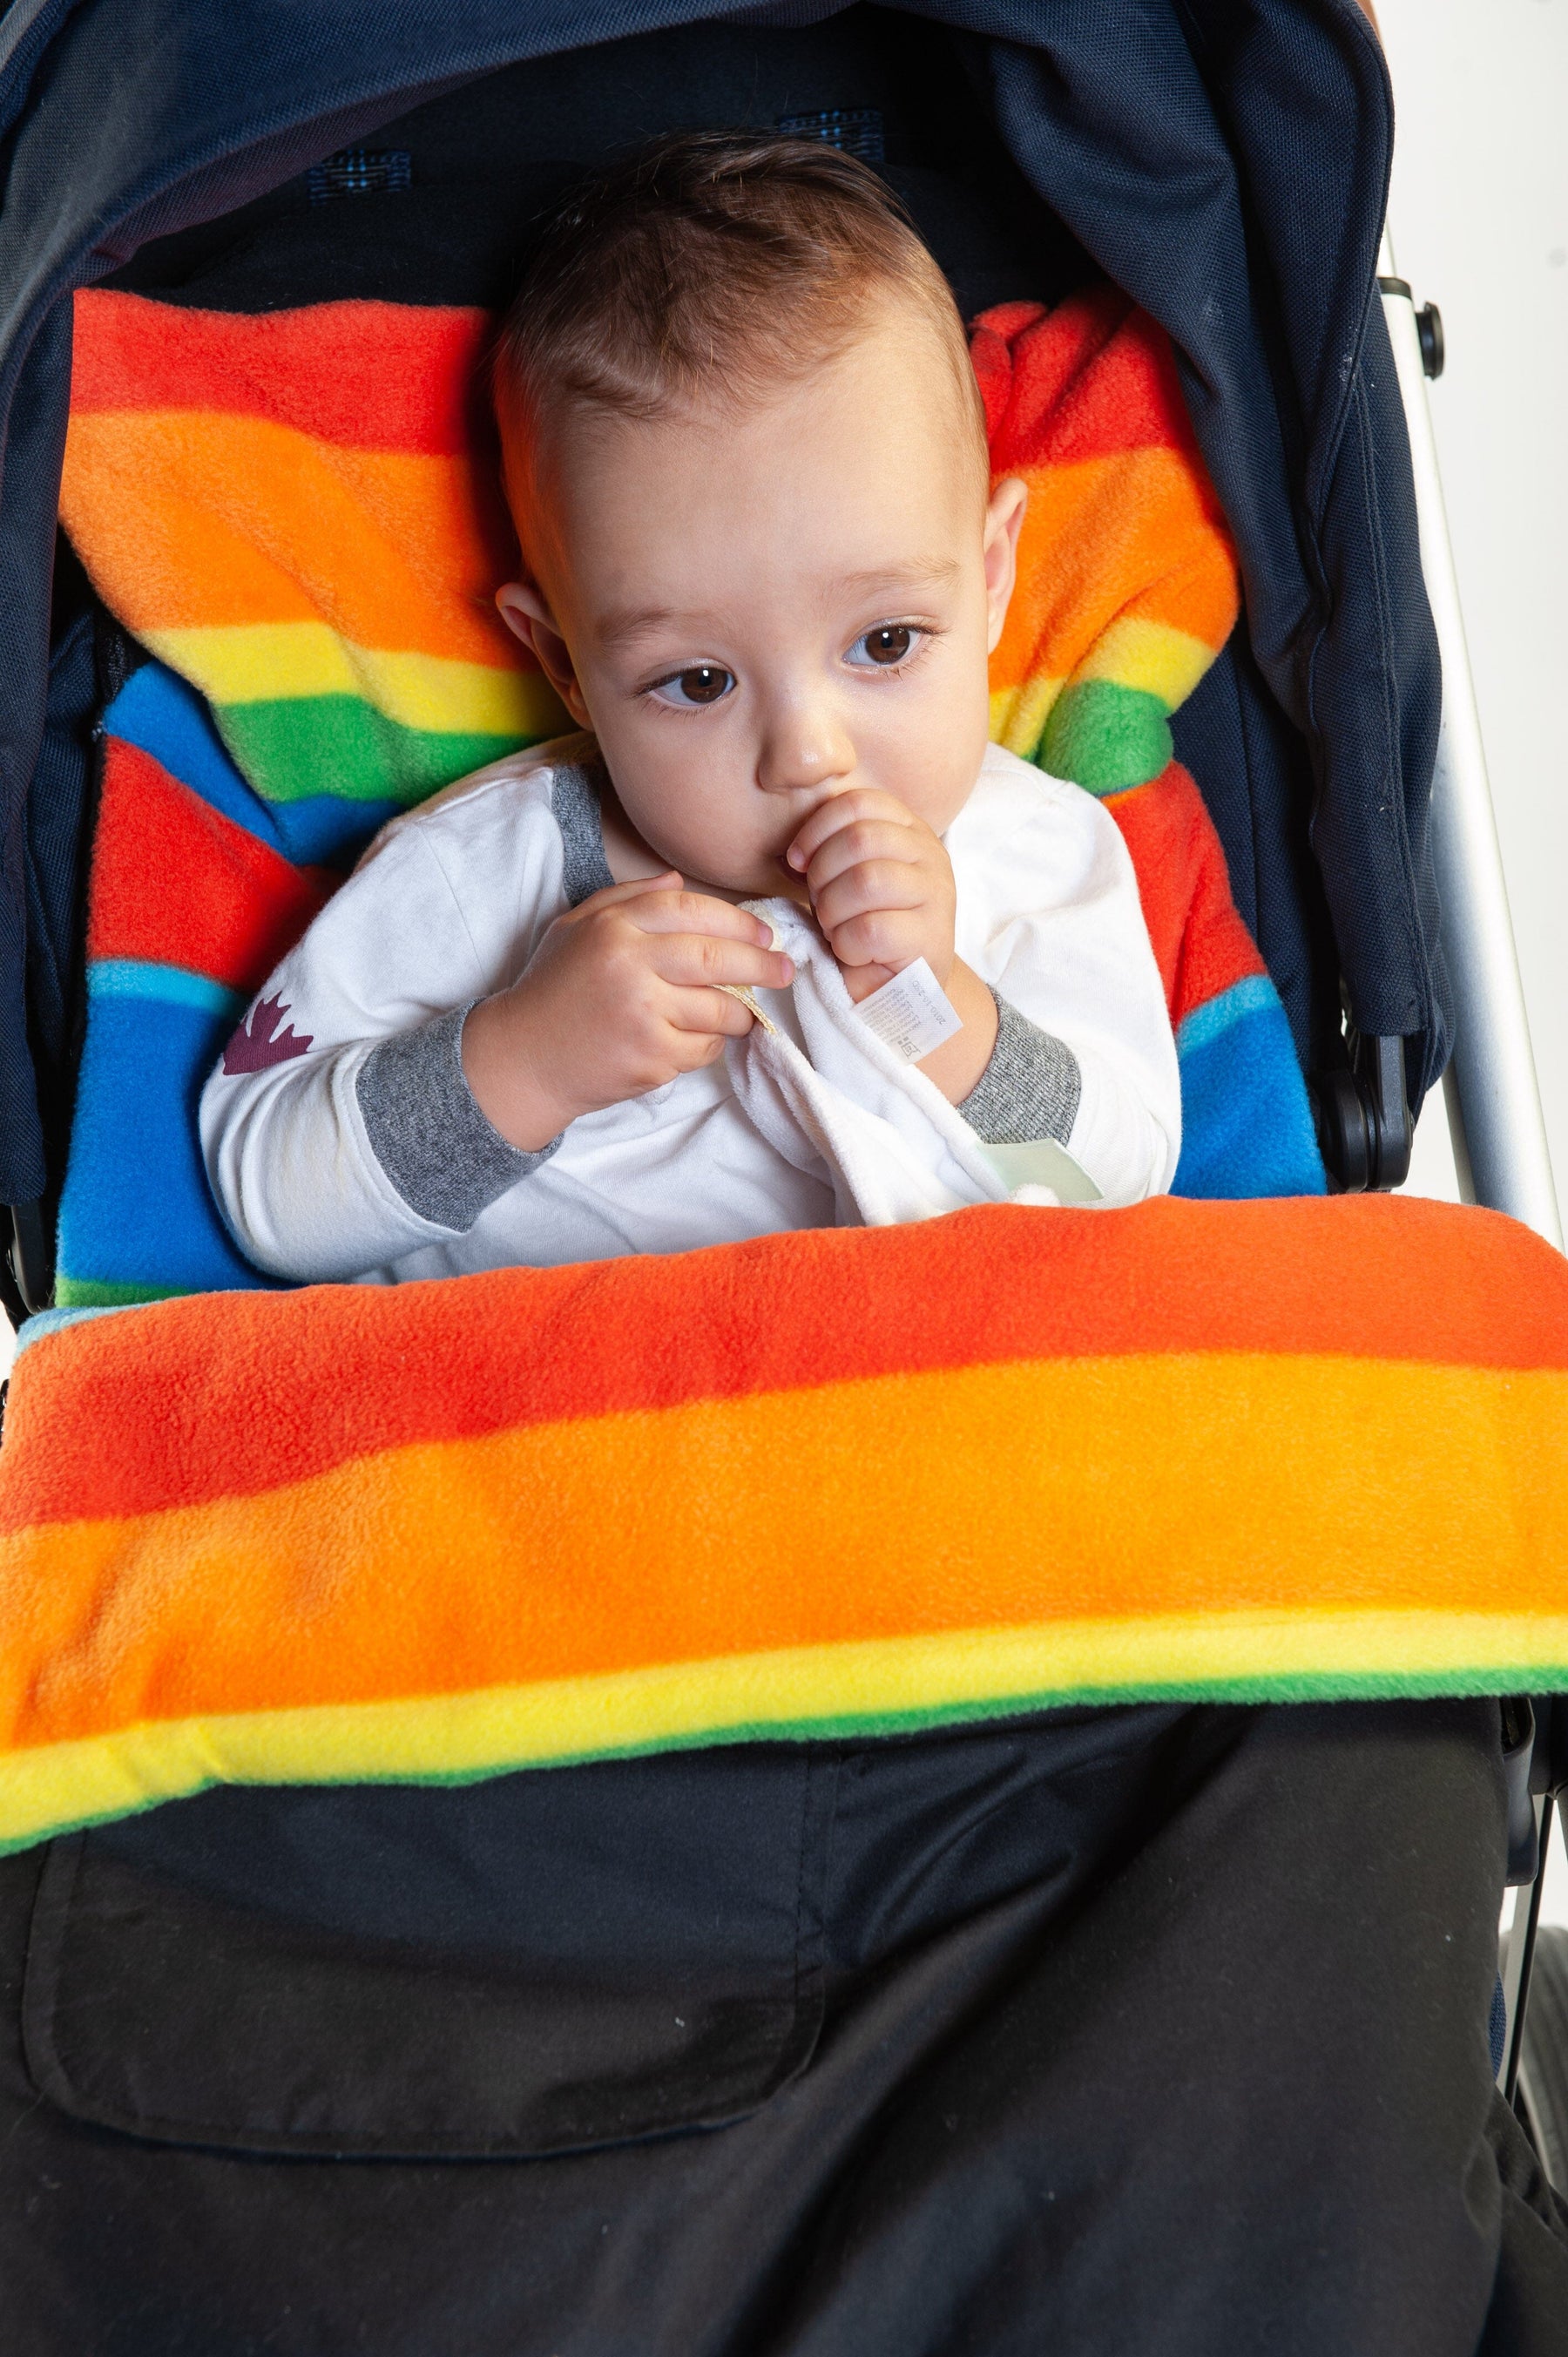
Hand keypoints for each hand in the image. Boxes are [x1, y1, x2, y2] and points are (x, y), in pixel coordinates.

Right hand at [462, 874, 792, 1150]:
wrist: (523, 1059)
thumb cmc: (552, 990)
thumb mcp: (575, 928)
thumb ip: (626, 898)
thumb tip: (678, 882)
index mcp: (614, 927)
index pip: (692, 911)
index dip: (737, 922)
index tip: (765, 935)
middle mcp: (630, 966)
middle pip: (717, 958)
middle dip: (762, 965)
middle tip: (785, 970)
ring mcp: (642, 1014)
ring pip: (719, 1008)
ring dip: (739, 1012)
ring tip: (743, 1012)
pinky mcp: (650, 1058)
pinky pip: (703, 1047)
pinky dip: (708, 1045)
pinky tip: (693, 1039)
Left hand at [785, 788, 956, 1005]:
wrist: (897, 989)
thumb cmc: (865, 928)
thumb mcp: (847, 877)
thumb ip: (832, 850)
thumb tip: (795, 851)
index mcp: (910, 831)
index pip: (859, 803)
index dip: (817, 829)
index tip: (798, 862)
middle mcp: (931, 856)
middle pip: (860, 838)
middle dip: (823, 874)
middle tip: (820, 904)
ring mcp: (937, 897)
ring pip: (866, 881)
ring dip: (833, 910)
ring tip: (836, 928)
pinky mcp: (930, 939)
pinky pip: (871, 929)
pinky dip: (846, 944)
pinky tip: (852, 952)